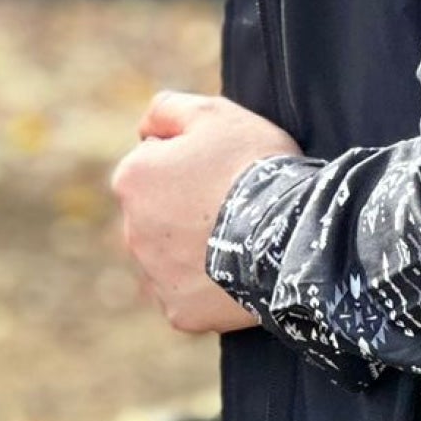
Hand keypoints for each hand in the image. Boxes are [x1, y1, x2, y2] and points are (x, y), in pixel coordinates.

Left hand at [111, 88, 301, 335]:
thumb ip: (168, 109)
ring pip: (170, 256)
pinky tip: (236, 269)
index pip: (155, 163)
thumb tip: (144, 130)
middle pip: (158, 213)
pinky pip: (189, 294)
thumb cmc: (252, 165)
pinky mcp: (179, 311)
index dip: (192, 162)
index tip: (223, 168)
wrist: (289, 230)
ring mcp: (154, 276)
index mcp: (132, 179)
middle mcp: (130, 231)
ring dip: (194, 247)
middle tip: (233, 203)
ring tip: (239, 237)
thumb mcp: (214, 113)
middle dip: (185, 207)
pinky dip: (208, 285)